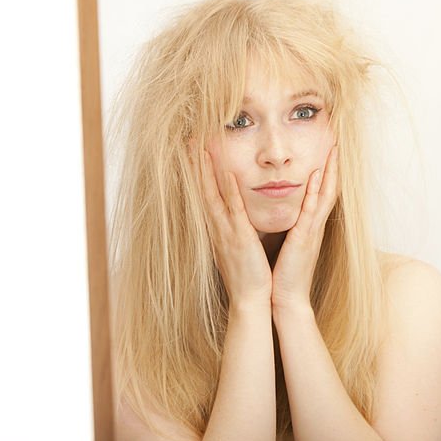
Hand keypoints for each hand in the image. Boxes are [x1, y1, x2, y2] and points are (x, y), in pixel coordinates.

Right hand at [190, 139, 272, 309]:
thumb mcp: (239, 247)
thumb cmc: (248, 275)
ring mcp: (226, 232)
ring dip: (207, 171)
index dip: (199, 171)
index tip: (194, 149)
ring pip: (213, 195)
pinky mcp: (239, 239)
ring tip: (202, 146)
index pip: (205, 194)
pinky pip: (233, 211)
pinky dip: (229, 192)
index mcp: (219, 229)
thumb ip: (235, 229)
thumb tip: (235, 216)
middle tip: (190, 139)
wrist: (250, 300)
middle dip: (196, 164)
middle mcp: (218, 228)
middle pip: (203, 189)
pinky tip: (228, 173)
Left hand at [271, 144, 338, 310]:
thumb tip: (291, 216)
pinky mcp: (304, 238)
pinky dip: (315, 191)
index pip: (324, 193)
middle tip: (337, 143)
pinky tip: (316, 175)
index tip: (329, 152)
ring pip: (326, 195)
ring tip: (333, 151)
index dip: (329, 172)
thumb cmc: (286, 274)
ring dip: (330, 172)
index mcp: (312, 227)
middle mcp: (316, 226)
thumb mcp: (292, 246)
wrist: (287, 299)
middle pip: (331, 189)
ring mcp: (313, 231)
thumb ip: (294, 229)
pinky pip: (311, 210)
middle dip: (334, 165)